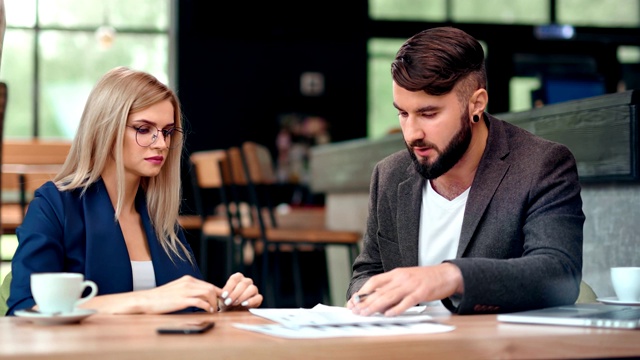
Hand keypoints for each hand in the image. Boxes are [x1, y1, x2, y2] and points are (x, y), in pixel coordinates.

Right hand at [85, 275, 221, 313]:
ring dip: (213, 303)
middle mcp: (188, 282)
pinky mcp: (182, 299)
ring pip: (208, 293)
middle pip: (210, 288)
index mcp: (188, 280)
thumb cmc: (160, 297)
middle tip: (220, 307)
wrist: (146, 300)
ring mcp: (185, 290)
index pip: (208, 284)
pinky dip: (207, 307)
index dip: (217, 293)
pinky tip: (208, 311)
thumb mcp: (177, 290)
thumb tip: (201, 297)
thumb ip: (189, 291)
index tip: (220, 301)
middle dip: (218, 298)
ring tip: (213, 310)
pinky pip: (200, 302)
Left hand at [217, 272, 262, 310]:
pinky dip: (251, 301)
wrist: (232, 312)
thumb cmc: (227, 303)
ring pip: (252, 289)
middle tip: (228, 302)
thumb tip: (220, 294)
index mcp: (238, 278)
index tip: (223, 296)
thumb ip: (222, 295)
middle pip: (243, 284)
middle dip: (235, 293)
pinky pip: (258, 297)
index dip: (229, 287)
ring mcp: (254, 289)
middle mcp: (247, 281)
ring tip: (235, 304)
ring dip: (242, 296)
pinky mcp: (258, 298)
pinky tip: (244, 305)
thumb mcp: (222, 298)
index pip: (235, 279)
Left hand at [347, 263, 462, 316]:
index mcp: (396, 273)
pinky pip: (406, 302)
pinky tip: (388, 314)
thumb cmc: (425, 278)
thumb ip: (392, 287)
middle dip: (365, 301)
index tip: (354, 301)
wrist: (446, 274)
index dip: (362, 291)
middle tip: (356, 310)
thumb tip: (377, 299)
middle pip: (379, 291)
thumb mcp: (405, 278)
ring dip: (376, 306)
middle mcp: (401, 278)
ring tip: (366, 313)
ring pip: (389, 296)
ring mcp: (411, 285)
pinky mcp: (421, 292)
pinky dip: (396, 309)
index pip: (374, 281)